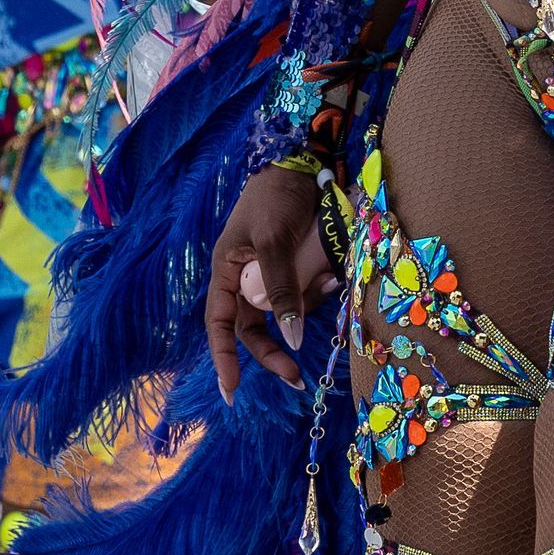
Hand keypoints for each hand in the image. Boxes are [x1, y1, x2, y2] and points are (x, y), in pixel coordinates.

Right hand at [205, 166, 322, 401]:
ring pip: (288, 312)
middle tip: (297, 379)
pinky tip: (333, 274)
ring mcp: (274, 274)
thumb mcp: (273, 241)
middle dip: (275, 353)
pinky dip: (321, 290)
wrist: (306, 163)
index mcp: (226, 271)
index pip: (220, 324)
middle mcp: (246, 278)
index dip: (223, 357)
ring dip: (307, 306)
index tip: (231, 391)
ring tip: (328, 280)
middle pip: (256, 328)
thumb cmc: (276, 196)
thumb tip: (290, 336)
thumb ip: (280, 288)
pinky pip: (308, 293)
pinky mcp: (299, 268)